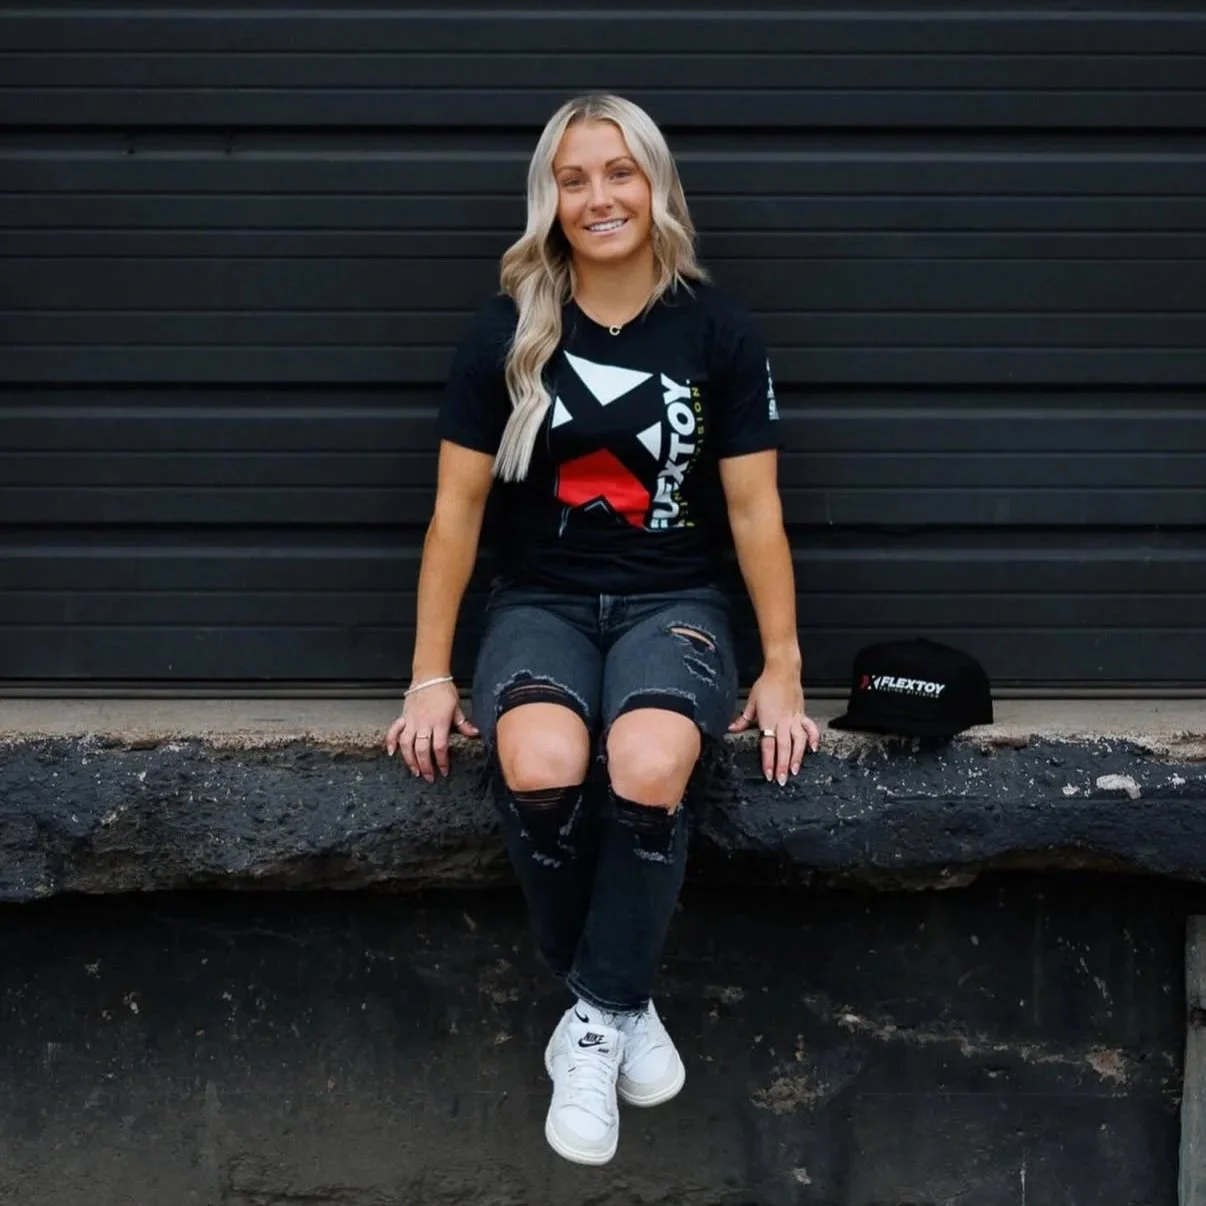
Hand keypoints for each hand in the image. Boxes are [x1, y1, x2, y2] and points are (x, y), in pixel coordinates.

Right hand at [385, 682, 478, 781]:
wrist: (429, 676)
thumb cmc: (444, 691)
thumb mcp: (457, 708)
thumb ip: (464, 724)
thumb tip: (475, 733)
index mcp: (439, 722)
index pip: (439, 747)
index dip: (441, 762)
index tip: (444, 771)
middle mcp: (424, 723)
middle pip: (422, 749)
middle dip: (425, 766)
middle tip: (429, 777)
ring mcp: (411, 721)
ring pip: (406, 744)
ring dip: (409, 759)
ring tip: (414, 771)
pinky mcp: (403, 717)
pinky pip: (394, 731)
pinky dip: (390, 742)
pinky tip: (391, 753)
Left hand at [729, 669, 819, 784]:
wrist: (783, 671)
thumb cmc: (766, 685)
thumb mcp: (751, 702)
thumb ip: (743, 719)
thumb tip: (732, 729)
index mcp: (768, 720)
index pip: (768, 745)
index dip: (768, 761)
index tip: (768, 774)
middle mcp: (783, 722)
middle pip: (784, 747)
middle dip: (783, 765)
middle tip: (782, 780)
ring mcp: (795, 719)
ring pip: (799, 742)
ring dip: (798, 757)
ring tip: (795, 770)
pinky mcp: (802, 714)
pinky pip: (810, 729)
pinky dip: (814, 739)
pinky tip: (814, 749)